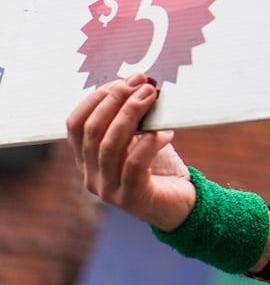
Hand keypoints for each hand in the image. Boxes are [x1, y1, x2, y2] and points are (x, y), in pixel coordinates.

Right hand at [66, 73, 196, 231]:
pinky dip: (149, 143)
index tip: (123, 80)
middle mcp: (90, 176)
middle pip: (92, 131)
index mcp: (87, 159)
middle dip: (116, 100)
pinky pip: (134, 165)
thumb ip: (132, 118)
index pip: (75, 124)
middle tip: (142, 83)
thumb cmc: (159, 166)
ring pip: (110, 146)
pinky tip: (166, 132)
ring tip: (152, 96)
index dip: (96, 98)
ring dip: (131, 114)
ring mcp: (108, 189)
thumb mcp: (139, 138)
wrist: (180, 204)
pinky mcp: (131, 198)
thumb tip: (138, 81)